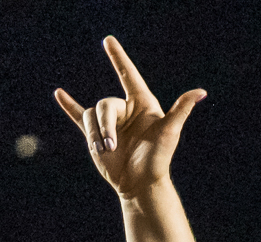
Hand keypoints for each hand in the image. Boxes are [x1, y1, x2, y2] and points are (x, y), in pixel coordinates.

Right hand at [54, 37, 205, 200]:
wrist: (140, 183)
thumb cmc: (158, 158)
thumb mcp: (169, 131)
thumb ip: (181, 109)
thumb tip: (201, 92)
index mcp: (142, 103)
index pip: (128, 75)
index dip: (118, 58)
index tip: (108, 40)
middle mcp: (125, 110)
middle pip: (104, 105)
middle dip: (105, 126)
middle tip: (111, 146)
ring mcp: (110, 123)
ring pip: (91, 117)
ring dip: (96, 135)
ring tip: (105, 151)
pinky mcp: (97, 136)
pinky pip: (79, 116)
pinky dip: (69, 106)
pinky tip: (59, 94)